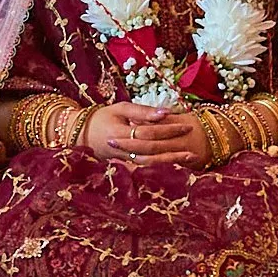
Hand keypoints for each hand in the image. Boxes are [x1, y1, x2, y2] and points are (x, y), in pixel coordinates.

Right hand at [83, 102, 210, 166]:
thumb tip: (165, 112)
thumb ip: (142, 111)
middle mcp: (122, 149)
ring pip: (150, 163)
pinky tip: (177, 164)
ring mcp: (124, 160)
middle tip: (193, 141)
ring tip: (190, 157)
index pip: (149, 132)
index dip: (168, 129)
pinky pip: (146, 168)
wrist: (84, 136)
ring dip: (171, 161)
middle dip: (174, 145)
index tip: (186, 124)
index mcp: (119, 132)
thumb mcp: (121, 108)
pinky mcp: (126, 166)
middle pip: (152, 149)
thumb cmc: (104, 117)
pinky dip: (162, 167)